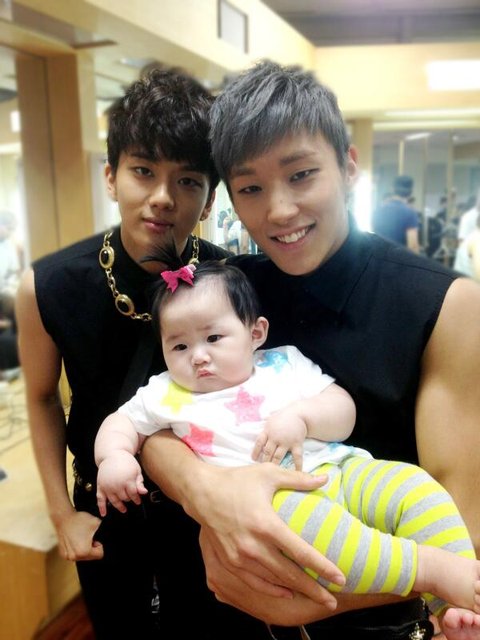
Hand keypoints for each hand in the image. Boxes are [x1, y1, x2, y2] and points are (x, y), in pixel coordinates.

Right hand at [55, 509, 103, 561]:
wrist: (63, 517)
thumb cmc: (79, 520)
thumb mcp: (97, 523)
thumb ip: (106, 530)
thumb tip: (113, 535)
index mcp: (84, 551)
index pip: (100, 554)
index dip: (100, 545)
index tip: (94, 537)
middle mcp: (75, 557)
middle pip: (91, 557)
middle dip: (92, 547)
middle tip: (88, 536)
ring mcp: (68, 556)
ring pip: (83, 556)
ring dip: (84, 548)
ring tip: (81, 537)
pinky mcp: (63, 554)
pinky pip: (75, 554)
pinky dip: (76, 548)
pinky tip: (75, 539)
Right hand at [96, 452, 146, 515]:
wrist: (112, 454)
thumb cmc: (126, 462)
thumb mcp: (136, 470)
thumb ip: (140, 482)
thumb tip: (144, 493)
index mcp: (127, 480)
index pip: (133, 494)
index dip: (136, 499)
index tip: (138, 501)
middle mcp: (117, 485)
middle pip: (124, 498)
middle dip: (128, 499)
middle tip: (131, 499)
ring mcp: (107, 486)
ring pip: (114, 501)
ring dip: (119, 506)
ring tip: (123, 509)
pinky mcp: (100, 486)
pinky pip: (100, 499)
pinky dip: (101, 508)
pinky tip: (104, 513)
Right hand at [188, 463, 343, 608]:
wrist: (201, 491)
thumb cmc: (237, 480)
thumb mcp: (268, 474)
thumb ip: (299, 479)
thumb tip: (325, 478)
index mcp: (266, 524)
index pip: (300, 552)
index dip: (322, 567)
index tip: (340, 577)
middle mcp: (253, 545)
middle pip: (289, 574)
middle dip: (313, 589)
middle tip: (332, 600)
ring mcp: (239, 556)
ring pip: (273, 581)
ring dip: (295, 591)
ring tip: (314, 596)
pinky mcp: (230, 561)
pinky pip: (254, 582)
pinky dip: (272, 590)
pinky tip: (286, 592)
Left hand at [252, 410, 306, 469]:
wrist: (300, 413)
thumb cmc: (284, 415)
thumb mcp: (272, 418)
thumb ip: (265, 425)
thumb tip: (257, 423)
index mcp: (268, 430)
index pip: (259, 443)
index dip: (255, 451)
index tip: (253, 459)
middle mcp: (275, 437)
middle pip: (267, 452)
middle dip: (264, 461)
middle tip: (263, 468)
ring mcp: (286, 442)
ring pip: (278, 457)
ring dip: (275, 464)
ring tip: (273, 471)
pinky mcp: (296, 444)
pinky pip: (296, 457)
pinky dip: (297, 465)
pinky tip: (296, 472)